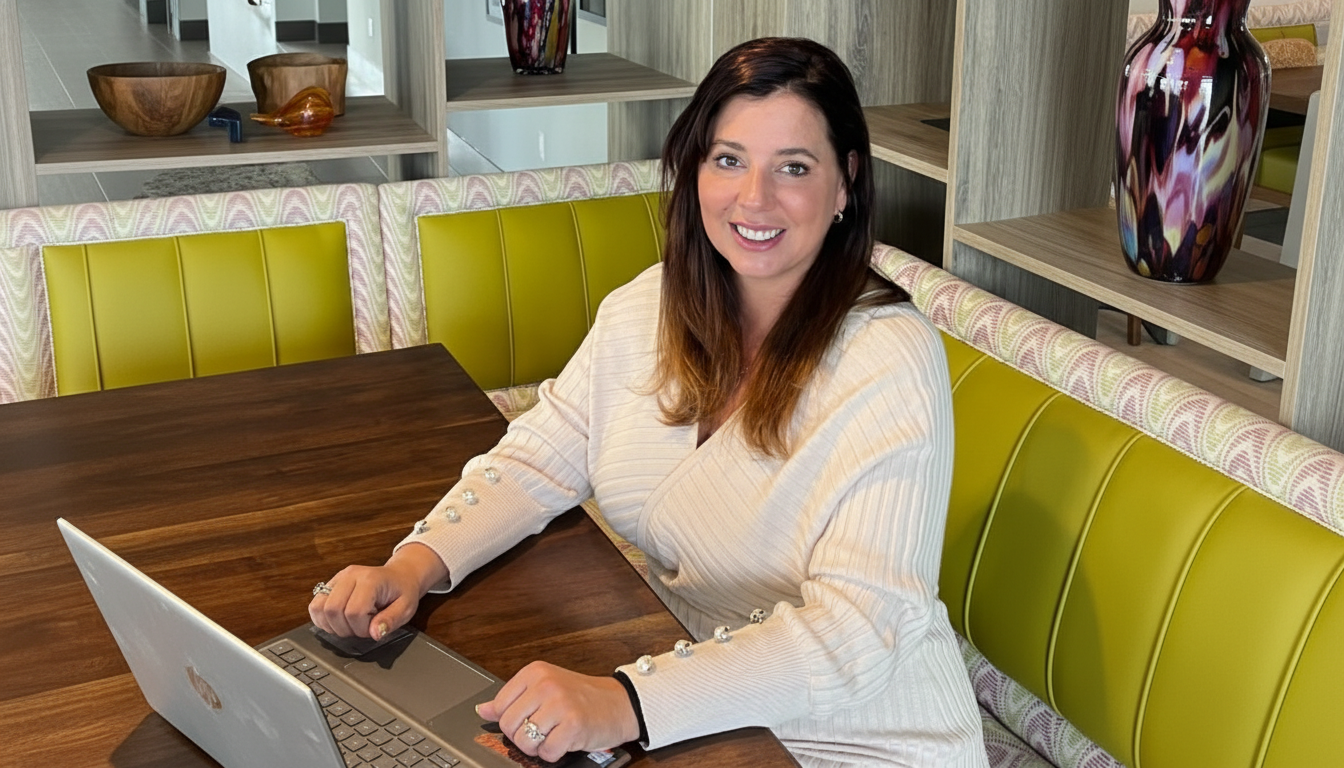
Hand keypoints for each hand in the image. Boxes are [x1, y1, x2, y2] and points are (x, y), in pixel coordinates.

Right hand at [309, 543, 447, 638]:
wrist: (400, 575)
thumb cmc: (403, 591)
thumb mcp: (405, 608)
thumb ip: (391, 621)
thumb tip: (375, 634)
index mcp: (370, 580)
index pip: (354, 611)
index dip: (361, 628)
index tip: (373, 628)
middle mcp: (350, 575)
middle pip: (332, 610)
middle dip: (345, 628)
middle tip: (361, 627)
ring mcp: (337, 578)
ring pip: (318, 608)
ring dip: (331, 625)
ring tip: (350, 624)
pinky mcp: (329, 584)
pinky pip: (315, 605)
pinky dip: (322, 619)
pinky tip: (339, 621)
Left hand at [477, 661, 639, 761]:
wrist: (620, 703)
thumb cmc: (583, 697)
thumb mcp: (545, 689)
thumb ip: (513, 699)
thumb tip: (482, 710)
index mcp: (535, 672)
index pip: (500, 705)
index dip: (511, 721)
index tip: (527, 720)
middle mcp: (546, 685)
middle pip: (509, 726)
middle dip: (523, 737)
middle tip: (542, 731)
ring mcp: (560, 704)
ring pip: (524, 741)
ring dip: (538, 747)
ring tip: (553, 736)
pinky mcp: (573, 726)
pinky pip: (546, 752)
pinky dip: (553, 753)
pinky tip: (564, 741)